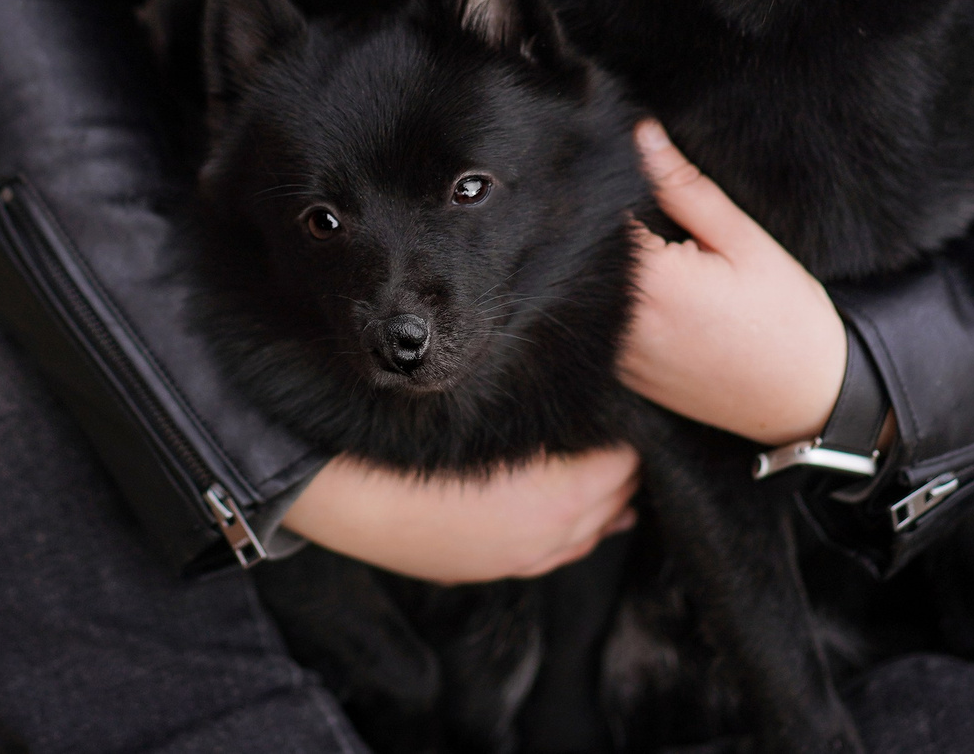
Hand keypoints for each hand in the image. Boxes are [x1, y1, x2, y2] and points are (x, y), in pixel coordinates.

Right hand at [279, 445, 639, 583]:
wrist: (350, 493)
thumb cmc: (416, 447)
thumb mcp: (491, 422)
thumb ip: (543, 420)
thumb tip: (577, 404)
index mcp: (555, 502)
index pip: (619, 467)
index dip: (623, 436)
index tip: (623, 410)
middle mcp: (543, 540)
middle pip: (610, 505)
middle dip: (619, 473)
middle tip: (620, 436)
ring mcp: (513, 561)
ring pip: (582, 538)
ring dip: (601, 508)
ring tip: (613, 479)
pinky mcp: (484, 569)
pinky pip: (549, 558)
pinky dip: (569, 536)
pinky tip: (570, 517)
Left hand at [620, 120, 846, 445]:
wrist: (808, 398)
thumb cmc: (786, 316)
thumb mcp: (745, 241)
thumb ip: (686, 188)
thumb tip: (643, 135)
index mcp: (653, 282)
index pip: (599, 216)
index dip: (607, 188)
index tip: (620, 171)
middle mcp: (625, 324)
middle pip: (586, 255)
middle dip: (603, 227)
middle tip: (638, 211)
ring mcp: (622, 357)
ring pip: (589, 294)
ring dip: (603, 270)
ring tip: (649, 254)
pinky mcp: (627, 377)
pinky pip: (600, 329)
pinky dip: (612, 307)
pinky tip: (648, 295)